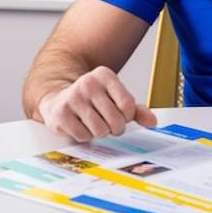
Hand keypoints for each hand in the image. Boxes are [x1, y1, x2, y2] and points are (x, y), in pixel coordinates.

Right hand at [37, 65, 156, 141]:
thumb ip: (136, 109)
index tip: (122, 115)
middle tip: (109, 124)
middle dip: (116, 128)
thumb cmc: (93, 100)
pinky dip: (86, 136)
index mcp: (105, 75)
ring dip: (100, 133)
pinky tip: (81, 126)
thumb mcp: (115, 98)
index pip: (127, 104)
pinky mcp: (61, 114)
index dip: (127, 116)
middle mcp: (88, 83)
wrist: (58, 99)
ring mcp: (72, 98)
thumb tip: (153, 122)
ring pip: (100, 130)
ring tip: (95, 124)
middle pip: (115, 120)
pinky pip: (83, 136)